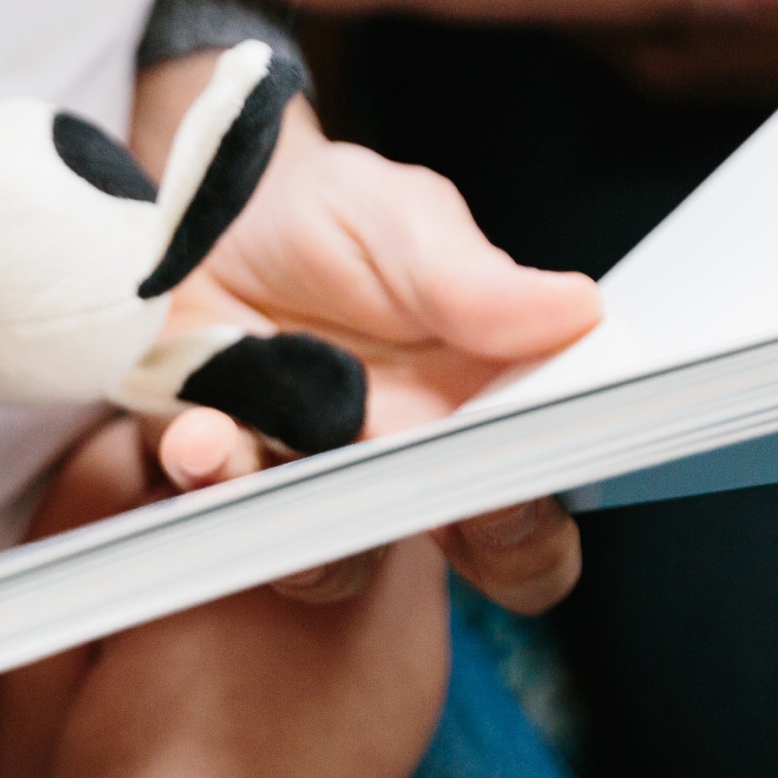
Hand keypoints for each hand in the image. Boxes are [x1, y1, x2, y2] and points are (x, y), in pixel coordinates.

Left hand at [153, 101, 594, 614]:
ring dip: (305, 533)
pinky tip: (199, 434)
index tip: (510, 490)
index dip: (532, 524)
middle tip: (419, 510)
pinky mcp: (224, 476)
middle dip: (447, 546)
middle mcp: (407, 466)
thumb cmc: (326, 221)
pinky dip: (210, 476)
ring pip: (331, 563)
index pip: (538, 502)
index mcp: (482, 410)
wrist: (201, 215)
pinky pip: (223, 508)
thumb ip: (472, 279)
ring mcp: (314, 482)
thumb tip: (579, 308)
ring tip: (253, 455)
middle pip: (460, 562)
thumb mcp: (402, 222)